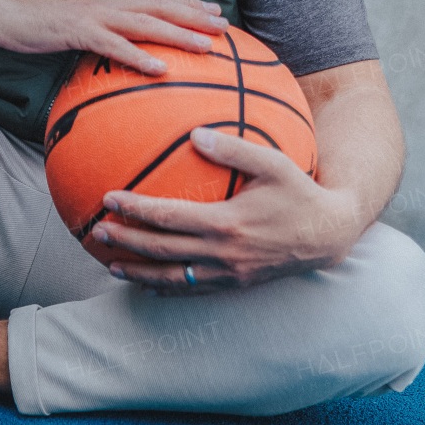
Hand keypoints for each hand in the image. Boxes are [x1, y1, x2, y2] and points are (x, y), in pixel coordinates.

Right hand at [0, 0, 228, 74]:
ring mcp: (93, 16)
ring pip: (145, 22)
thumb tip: (112, 55)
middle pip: (159, 5)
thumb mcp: (70, 31)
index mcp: (107, 4)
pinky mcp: (77, 32)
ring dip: (179, 34)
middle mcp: (107, 5)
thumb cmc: (34, 26)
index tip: (214, 12)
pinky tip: (161, 70)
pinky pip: (114, 45)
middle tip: (224, 27)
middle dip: (194, 15)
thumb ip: (95, 38)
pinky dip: (140, 57)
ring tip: (206, 47)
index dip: (186, 4)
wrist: (1, 12)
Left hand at [84, 129, 365, 291]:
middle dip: (125, 242)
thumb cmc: (299, 192)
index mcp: (227, 223)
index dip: (135, 209)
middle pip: (161, 250)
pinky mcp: (235, 286)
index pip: (169, 217)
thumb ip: (233, 149)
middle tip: (97, 232)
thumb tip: (194, 133)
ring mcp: (228, 274)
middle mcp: (223, 253)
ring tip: (112, 264)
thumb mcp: (273, 163)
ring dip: (139, 271)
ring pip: (172, 278)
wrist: (327, 236)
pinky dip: (166, 289)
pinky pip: (193, 291)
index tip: (109, 198)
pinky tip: (149, 284)